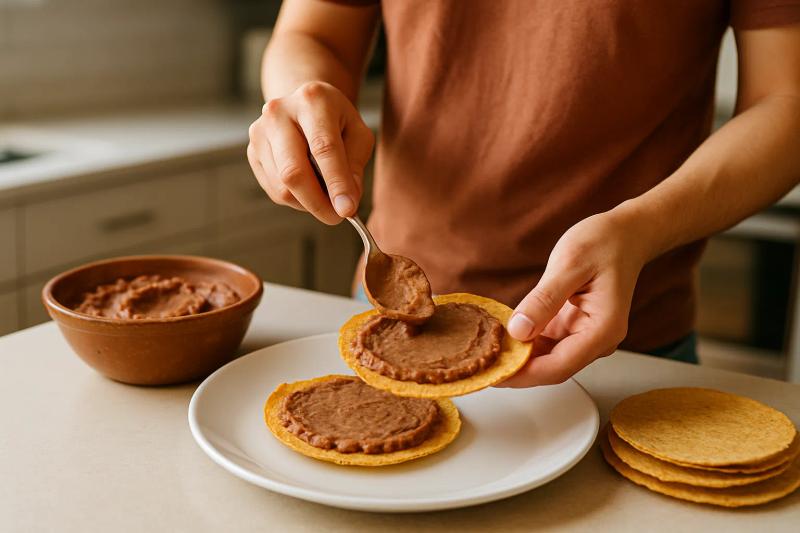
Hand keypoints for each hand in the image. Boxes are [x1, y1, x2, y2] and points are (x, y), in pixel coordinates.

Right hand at [247, 81, 374, 223]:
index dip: (336, 183)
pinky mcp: (252, 152)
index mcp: (312, 100)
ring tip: (325, 195)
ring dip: (308, 203)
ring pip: (282, 187)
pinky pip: (274, 190)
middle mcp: (279, 112)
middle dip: (317, 202)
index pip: (324, 148)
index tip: (347, 210)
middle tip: (337, 216)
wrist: (305, 106)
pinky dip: (295, 199)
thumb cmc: (336, 122)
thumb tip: (345, 203)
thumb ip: (354, 167)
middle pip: (293, 171)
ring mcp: (260, 132)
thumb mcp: (358, 135)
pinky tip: (308, 186)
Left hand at [498, 212, 647, 386]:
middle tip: (480, 365)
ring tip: (486, 352)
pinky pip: (547, 342)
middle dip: (517, 369)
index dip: (523, 375)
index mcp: (602, 329)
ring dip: (519, 357)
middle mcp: (597, 339)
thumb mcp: (569, 265)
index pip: (558, 367)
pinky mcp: (574, 326)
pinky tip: (502, 336)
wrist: (625, 233)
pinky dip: (525, 342)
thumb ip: (543, 300)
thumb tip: (518, 330)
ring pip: (547, 358)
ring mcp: (586, 335)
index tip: (493, 374)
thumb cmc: (603, 243)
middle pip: (552, 368)